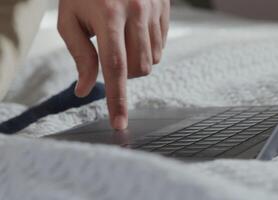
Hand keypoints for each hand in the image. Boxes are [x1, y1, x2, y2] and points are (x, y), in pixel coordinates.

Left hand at [57, 0, 169, 128]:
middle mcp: (136, 13)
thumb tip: (84, 89)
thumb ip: (80, 55)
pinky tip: (136, 31)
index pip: (114, 68)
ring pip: (152, 60)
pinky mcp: (165, 9)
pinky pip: (161, 45)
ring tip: (124, 39)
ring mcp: (154, 10)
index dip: (117, 100)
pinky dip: (148, 48)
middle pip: (139, 69)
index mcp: (109, 15)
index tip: (119, 124)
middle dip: (126, 74)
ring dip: (137, 60)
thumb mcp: (71, 18)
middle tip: (112, 55)